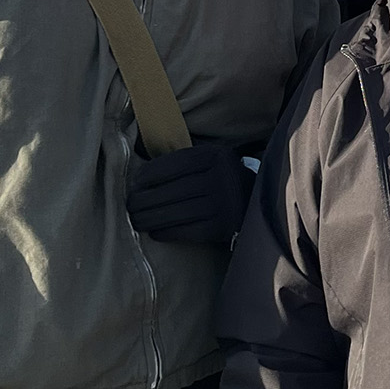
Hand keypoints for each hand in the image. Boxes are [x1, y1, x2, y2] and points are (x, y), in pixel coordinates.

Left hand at [126, 142, 255, 243]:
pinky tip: (155, 232)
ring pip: (175, 212)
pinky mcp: (222, 227)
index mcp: (216, 156)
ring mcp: (223, 204)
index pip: (173, 164)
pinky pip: (186, 231)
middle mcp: (221, 178)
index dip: (149, 175)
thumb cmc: (223, 181)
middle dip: (144, 200)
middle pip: (171, 191)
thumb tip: (141, 174)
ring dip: (150, 219)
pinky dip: (166, 232)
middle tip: (130, 206)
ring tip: (136, 221)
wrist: (259, 204)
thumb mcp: (212, 161)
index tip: (136, 183)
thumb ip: (185, 161)